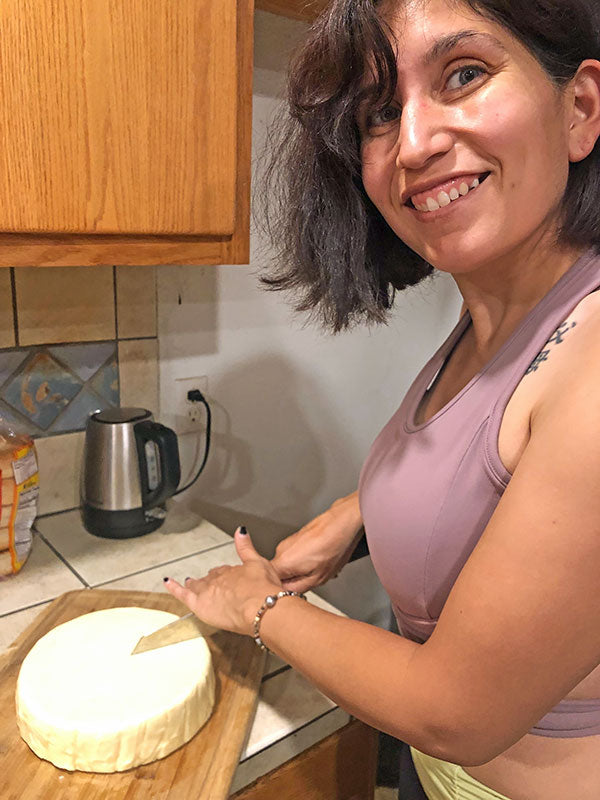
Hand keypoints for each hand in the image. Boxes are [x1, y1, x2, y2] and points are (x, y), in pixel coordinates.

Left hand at [163, 527, 282, 635]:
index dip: (225, 574)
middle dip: (211, 579)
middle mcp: (218, 580)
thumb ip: (247, 547)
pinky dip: (173, 587)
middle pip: (211, 578)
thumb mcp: (259, 563)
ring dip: (194, 583)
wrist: (261, 609)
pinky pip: (182, 594)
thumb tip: (241, 531)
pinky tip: (167, 582)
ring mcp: (208, 592)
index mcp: (232, 570)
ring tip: (190, 582)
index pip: (224, 571)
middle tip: (214, 582)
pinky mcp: (200, 604)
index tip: (228, 576)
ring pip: (197, 586)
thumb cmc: (263, 590)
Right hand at [271, 491, 363, 592]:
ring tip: (317, 567)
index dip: (281, 591)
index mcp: (282, 563)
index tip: (291, 593)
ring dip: (300, 569)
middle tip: (309, 580)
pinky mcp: (294, 538)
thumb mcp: (318, 578)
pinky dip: (305, 560)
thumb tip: (286, 594)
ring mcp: (287, 543)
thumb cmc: (333, 547)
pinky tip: (319, 558)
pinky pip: (294, 555)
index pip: (270, 584)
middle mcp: (280, 551)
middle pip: (279, 574)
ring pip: (288, 565)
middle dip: (293, 580)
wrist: (341, 524)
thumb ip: (296, 589)